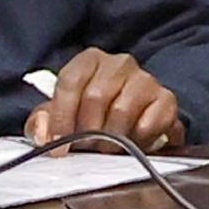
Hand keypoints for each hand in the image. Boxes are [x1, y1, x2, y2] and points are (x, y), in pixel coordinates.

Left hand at [34, 47, 194, 154]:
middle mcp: (120, 63)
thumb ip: (42, 122)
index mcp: (90, 60)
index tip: (58, 145)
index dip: (61, 116)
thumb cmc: (92, 115)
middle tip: (86, 148)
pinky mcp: (166, 99)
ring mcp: (146, 79)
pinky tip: (131, 143)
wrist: (135, 120)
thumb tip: (43, 135)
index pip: (71, 81)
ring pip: (121, 111)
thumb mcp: (60, 115)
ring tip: (106, 148)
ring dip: (110, 139)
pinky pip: (147, 124)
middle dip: (86, 131)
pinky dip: (135, 141)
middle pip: (95, 96)